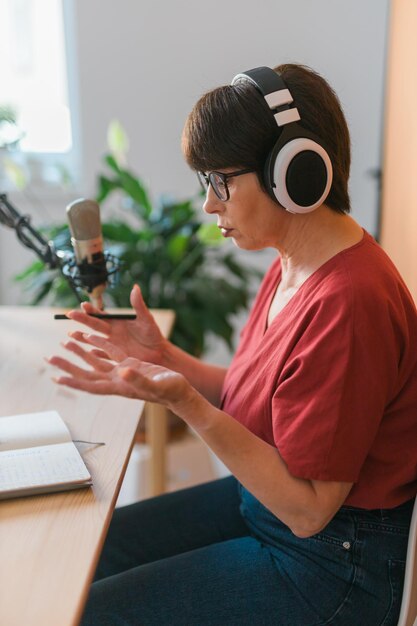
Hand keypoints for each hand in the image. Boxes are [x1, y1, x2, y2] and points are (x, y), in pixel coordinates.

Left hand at [46, 335, 192, 412]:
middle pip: (86, 373)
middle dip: (68, 366)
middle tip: (49, 358)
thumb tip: (123, 369)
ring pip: (95, 361)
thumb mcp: (154, 384)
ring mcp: (122, 372)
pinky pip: (110, 353)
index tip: (56, 377)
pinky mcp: (131, 363)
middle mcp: (116, 380)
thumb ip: (138, 378)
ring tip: (65, 342)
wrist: (180, 390)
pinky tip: (90, 337)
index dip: (73, 382)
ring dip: (80, 353)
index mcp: (119, 386)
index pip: (90, 385)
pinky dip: (99, 345)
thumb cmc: (169, 390)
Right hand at [66, 284, 166, 364]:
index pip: (102, 314)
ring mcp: (112, 345)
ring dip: (82, 338)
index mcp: (117, 322)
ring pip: (93, 340)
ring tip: (70, 335)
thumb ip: (139, 305)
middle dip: (82, 319)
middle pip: (94, 325)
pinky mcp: (115, 357)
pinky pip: (102, 355)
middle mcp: (112, 333)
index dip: (92, 310)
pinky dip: (95, 354)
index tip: (83, 304)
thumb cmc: (153, 334)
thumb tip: (135, 286)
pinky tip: (86, 353)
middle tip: (69, 314)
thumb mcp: (146, 319)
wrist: (159, 353)